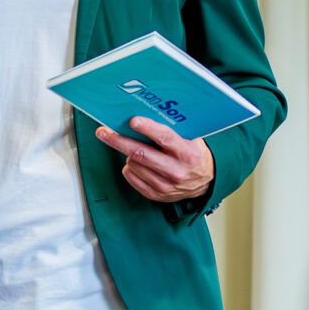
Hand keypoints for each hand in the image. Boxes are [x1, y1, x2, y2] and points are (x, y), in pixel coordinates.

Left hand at [95, 117, 214, 203]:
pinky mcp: (156, 195)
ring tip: (135, 150)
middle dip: (119, 141)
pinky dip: (129, 167)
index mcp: (187, 153)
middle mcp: (176, 171)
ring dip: (129, 154)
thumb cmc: (193, 153)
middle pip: (141, 154)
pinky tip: (136, 163)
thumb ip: (172, 129)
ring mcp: (165, 186)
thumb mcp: (190, 138)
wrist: (205, 181)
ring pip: (134, 164)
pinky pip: (131, 177)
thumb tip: (142, 114)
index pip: (165, 138)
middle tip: (103, 132)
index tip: (132, 121)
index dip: (147, 128)